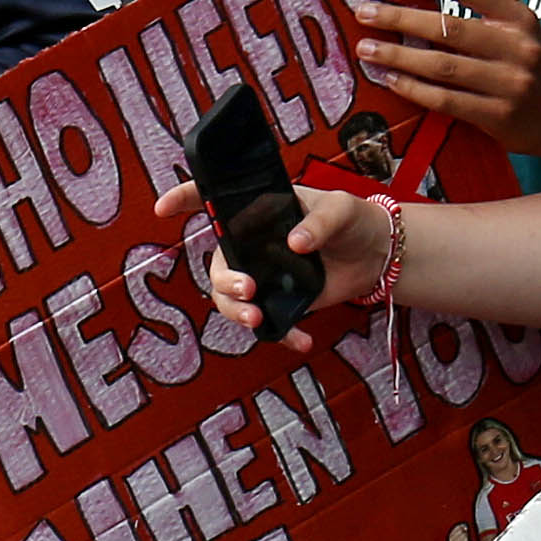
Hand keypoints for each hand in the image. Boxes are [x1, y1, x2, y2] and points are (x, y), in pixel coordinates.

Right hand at [158, 172, 389, 339]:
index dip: (184, 200)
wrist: (378, 255)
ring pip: (230, 298)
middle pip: (218, 265)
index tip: (163, 209)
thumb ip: (318, 222)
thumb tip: (294, 244)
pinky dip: (279, 334)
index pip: (214, 200)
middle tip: (249, 290)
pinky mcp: (280, 300)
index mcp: (260, 211)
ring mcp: (264, 274)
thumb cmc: (353, 220)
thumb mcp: (340, 210)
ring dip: (236, 312)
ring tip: (259, 319)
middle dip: (225, 282)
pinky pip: (265, 322)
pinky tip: (301, 340)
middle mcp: (253, 244)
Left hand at [347, 0, 540, 145]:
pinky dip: (414, 89)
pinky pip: (446, 100)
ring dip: (399, 55)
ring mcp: (509, 83)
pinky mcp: (498, 116)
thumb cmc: (526, 66)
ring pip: (442, 65)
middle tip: (363, 13)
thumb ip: (473, 15)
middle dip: (399, 18)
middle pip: (447, 26)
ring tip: (366, 49)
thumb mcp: (512, 31)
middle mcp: (516, 46)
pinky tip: (390, 79)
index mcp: (517, 16)